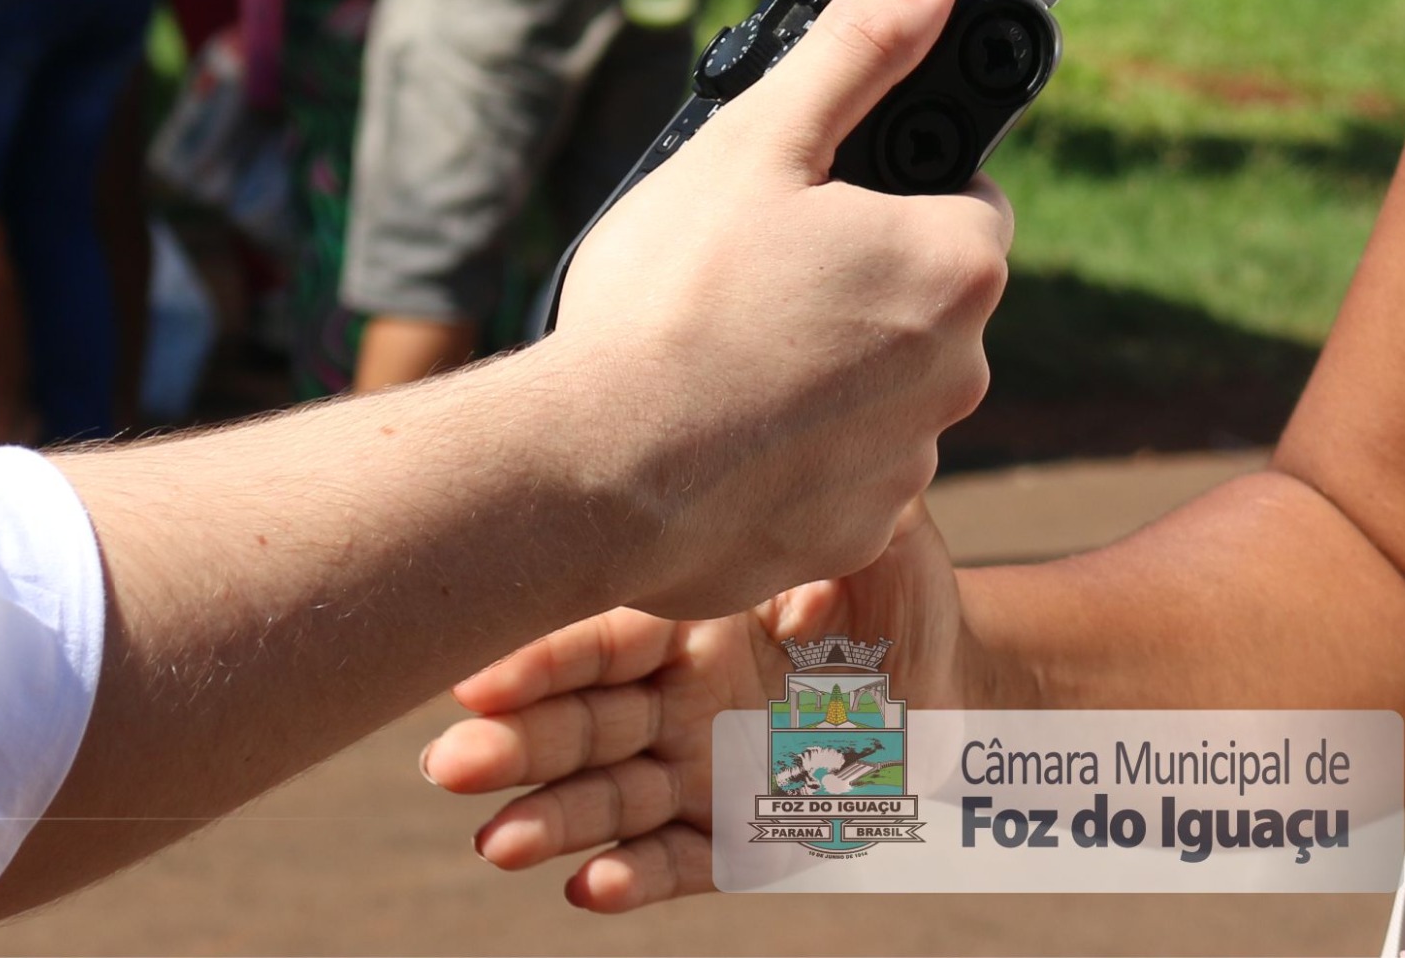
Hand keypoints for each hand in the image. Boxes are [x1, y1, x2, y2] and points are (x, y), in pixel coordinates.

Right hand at [424, 503, 967, 909]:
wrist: (955, 680)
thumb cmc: (900, 590)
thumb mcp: (876, 533)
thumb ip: (829, 517)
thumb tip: (792, 534)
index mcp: (688, 619)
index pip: (602, 640)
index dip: (540, 661)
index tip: (474, 680)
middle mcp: (676, 698)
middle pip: (580, 724)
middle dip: (514, 745)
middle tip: (449, 766)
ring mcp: (701, 771)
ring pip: (610, 799)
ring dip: (552, 820)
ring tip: (497, 842)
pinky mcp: (740, 838)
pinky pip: (680, 861)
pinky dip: (635, 876)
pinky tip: (590, 887)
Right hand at [535, 0, 1010, 622]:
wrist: (594, 475)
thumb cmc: (671, 300)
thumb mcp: (762, 140)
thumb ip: (861, 48)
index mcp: (954, 265)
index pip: (969, 203)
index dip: (898, 193)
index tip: (822, 203)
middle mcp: (959, 371)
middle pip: (927, 299)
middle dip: (864, 282)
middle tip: (758, 274)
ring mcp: (909, 462)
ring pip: (886, 388)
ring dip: (834, 371)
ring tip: (730, 356)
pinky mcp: (855, 533)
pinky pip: (845, 472)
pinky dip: (800, 452)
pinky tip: (725, 433)